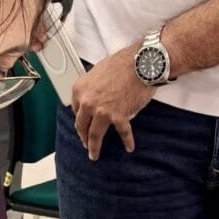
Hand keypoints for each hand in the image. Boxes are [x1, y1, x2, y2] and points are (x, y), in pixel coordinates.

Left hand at [71, 45, 155, 160]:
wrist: (141, 63)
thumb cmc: (122, 63)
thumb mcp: (97, 72)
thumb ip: (92, 87)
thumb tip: (94, 97)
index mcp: (79, 90)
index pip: (76, 110)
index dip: (81, 118)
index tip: (83, 125)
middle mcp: (87, 103)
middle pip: (81, 125)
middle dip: (83, 136)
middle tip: (85, 144)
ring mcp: (102, 111)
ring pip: (94, 135)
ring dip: (94, 147)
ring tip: (94, 155)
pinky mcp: (119, 116)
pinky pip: (123, 133)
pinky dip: (127, 141)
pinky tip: (129, 147)